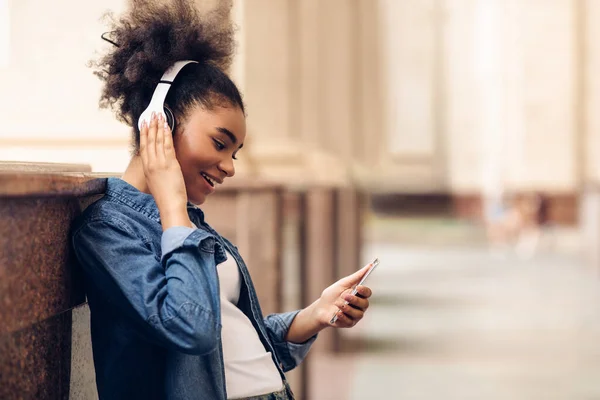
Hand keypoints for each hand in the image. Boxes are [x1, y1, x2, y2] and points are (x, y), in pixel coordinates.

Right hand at [139, 112, 191, 228]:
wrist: (169, 205)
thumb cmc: (166, 197)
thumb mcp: (157, 182)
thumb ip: (157, 171)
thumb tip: (161, 165)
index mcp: (147, 168)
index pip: (144, 146)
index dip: (143, 133)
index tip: (144, 123)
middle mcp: (151, 163)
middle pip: (149, 140)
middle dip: (150, 126)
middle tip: (152, 114)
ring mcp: (159, 162)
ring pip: (157, 140)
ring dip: (158, 126)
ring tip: (159, 115)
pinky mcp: (169, 163)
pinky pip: (167, 145)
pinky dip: (166, 134)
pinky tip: (166, 126)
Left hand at [316, 265, 372, 328]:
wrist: (320, 308)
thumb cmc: (333, 294)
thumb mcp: (343, 283)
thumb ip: (357, 276)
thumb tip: (370, 265)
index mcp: (359, 295)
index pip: (368, 293)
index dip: (364, 291)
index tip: (358, 287)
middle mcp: (360, 306)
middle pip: (364, 304)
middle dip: (355, 300)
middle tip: (345, 296)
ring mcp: (355, 316)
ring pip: (358, 314)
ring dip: (348, 308)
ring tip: (338, 304)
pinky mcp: (349, 323)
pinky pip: (350, 321)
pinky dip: (343, 317)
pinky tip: (337, 313)